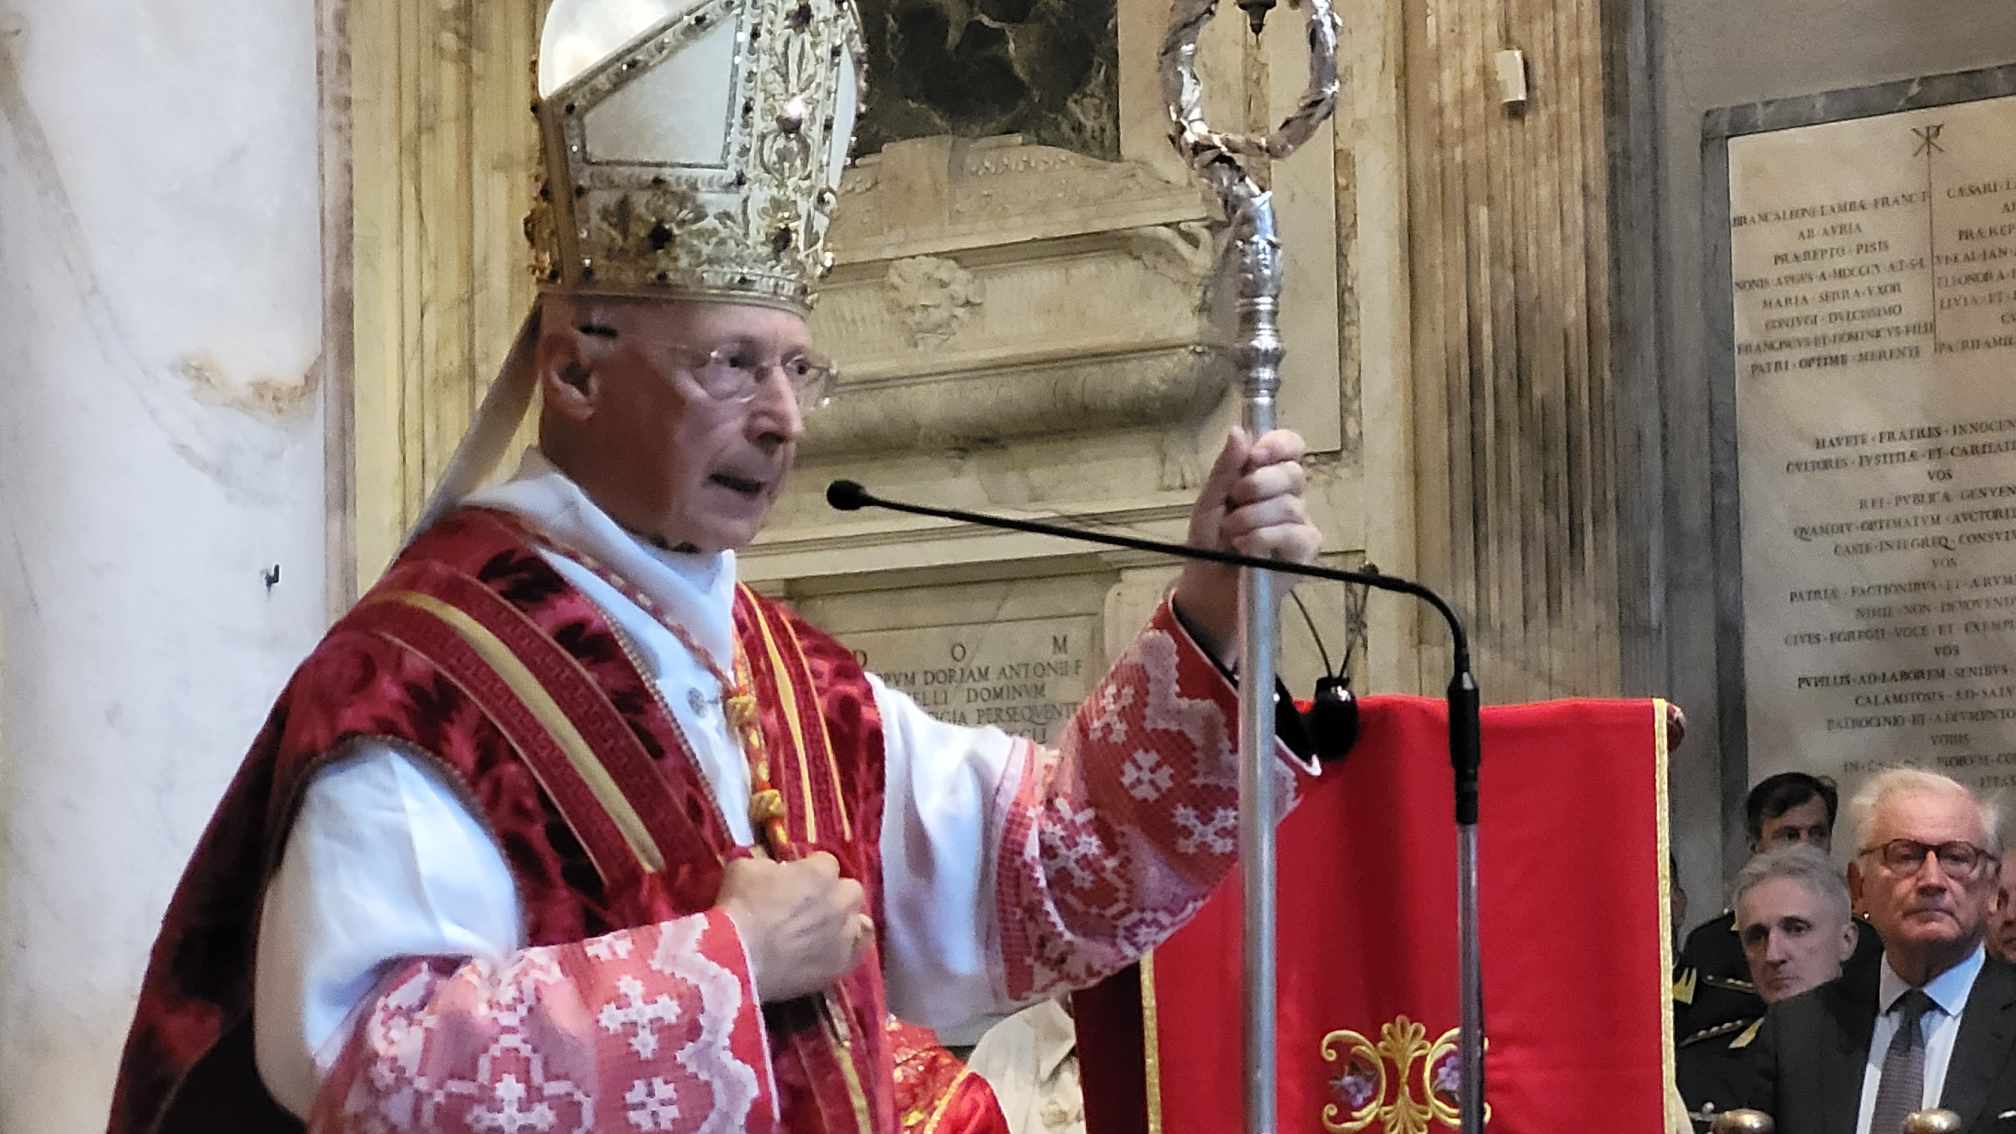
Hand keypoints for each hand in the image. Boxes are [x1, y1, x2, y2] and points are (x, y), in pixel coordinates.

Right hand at [717, 851, 872, 1001]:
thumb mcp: (745, 868)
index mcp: (820, 872)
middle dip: (833, 893)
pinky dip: (852, 945)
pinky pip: (861, 949)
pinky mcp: (843, 963)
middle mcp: (840, 900)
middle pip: (849, 889)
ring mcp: (845, 933)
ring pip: (858, 919)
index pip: (826, 862)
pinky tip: (838, 946)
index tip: (796, 880)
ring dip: (843, 920)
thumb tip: (776, 872)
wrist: (738, 956)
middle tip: (810, 905)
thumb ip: (768, 865)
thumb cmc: (739, 907)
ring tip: (821, 930)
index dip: (810, 870)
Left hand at [1170, 428, 1320, 662]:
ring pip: (1291, 505)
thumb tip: (1239, 431)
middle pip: (1293, 472)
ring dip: (1253, 518)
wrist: (1207, 589)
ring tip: (1231, 535)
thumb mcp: (1209, 502)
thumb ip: (1225, 469)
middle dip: (1259, 484)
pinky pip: (1295, 534)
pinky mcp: (1305, 552)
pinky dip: (1265, 538)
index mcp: (1266, 477)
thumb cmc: (1209, 543)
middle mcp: (1288, 497)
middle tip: (1234, 501)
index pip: (1290, 446)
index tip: (1257, 455)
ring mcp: (1300, 524)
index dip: (1278, 444)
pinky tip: (1247, 549)